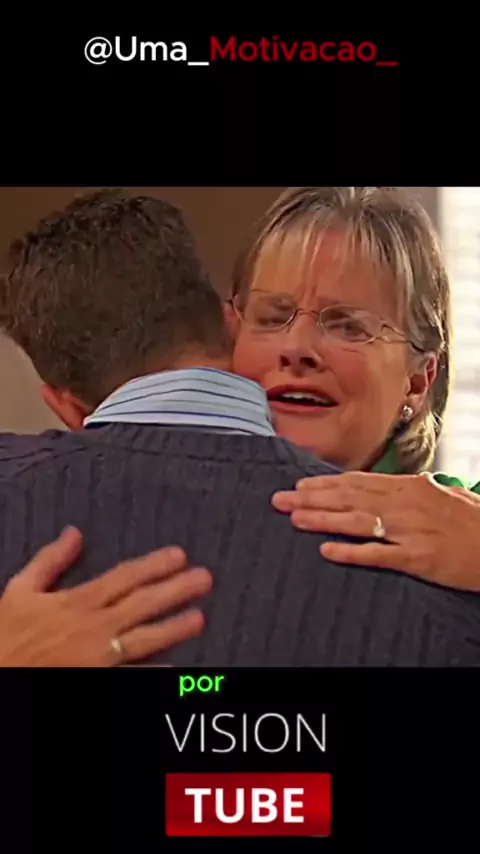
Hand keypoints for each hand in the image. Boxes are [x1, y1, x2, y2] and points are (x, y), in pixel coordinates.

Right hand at [0, 527, 211, 665]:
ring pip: (144, 640)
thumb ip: (50, 561)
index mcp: (78, 601)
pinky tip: (178, 668)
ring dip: (174, 628)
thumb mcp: (20, 590)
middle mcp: (94, 627)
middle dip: (176, 590)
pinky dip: (155, 673)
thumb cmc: (7, 634)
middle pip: (143, 604)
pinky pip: (132, 677)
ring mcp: (99, 658)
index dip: (154, 565)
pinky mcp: (98, 680)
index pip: (125, 578)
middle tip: (205, 579)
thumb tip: (75, 532)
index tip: (179, 556)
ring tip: (200, 618)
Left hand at [272, 471, 479, 590]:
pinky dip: (350, 551)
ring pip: (357, 521)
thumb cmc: (470, 520)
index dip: (326, 483)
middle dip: (312, 498)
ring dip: (323, 520)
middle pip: (349, 498)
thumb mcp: (438, 494)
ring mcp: (410, 530)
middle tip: (280, 499)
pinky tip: (326, 551)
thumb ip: (406, 489)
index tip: (300, 484)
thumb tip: (378, 485)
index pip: (358, 482)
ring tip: (294, 518)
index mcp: (409, 487)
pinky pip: (377, 554)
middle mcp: (405, 504)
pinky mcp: (417, 558)